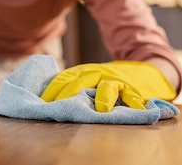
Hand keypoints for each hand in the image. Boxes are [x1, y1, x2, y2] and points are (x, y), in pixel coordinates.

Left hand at [40, 61, 176, 111]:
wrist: (140, 73)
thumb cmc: (106, 82)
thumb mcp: (88, 80)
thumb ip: (73, 87)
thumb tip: (46, 102)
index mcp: (83, 72)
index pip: (64, 77)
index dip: (53, 89)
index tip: (42, 101)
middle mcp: (98, 73)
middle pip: (81, 81)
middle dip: (69, 93)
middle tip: (60, 106)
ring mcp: (116, 80)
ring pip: (107, 86)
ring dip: (104, 96)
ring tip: (101, 109)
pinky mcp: (134, 88)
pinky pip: (133, 95)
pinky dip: (135, 102)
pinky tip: (136, 109)